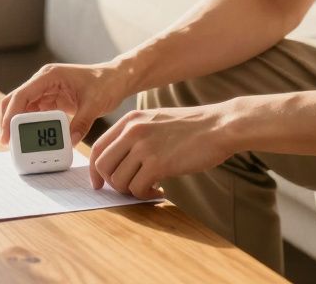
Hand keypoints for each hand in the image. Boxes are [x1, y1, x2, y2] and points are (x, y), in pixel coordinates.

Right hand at [0, 62, 131, 146]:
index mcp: (49, 76)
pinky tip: (32, 138)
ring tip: (18, 144)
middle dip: (9, 120)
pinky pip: (36, 113)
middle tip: (7, 142)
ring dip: (19, 124)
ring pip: (24, 108)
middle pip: (17, 100)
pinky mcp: (52, 100)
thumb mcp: (94, 104)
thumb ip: (81, 124)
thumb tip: (69, 143)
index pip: (22, 95)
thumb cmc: (106, 83)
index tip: (7, 133)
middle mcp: (44, 81)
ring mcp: (47, 91)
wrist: (117, 79)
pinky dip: (31, 125)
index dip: (11, 114)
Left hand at [89, 104, 235, 199]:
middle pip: (103, 166)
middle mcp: (133, 131)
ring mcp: (144, 147)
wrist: (220, 126)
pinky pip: (138, 189)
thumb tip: (120, 161)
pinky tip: (160, 189)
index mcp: (130, 120)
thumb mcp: (157, 120)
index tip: (99, 183)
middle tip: (129, 188)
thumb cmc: (193, 127)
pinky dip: (146, 194)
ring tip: (149, 187)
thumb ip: (136, 135)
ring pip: (118, 180)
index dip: (95, 170)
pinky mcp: (158, 164)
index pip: (98, 147)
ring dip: (131, 190)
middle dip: (112, 183)